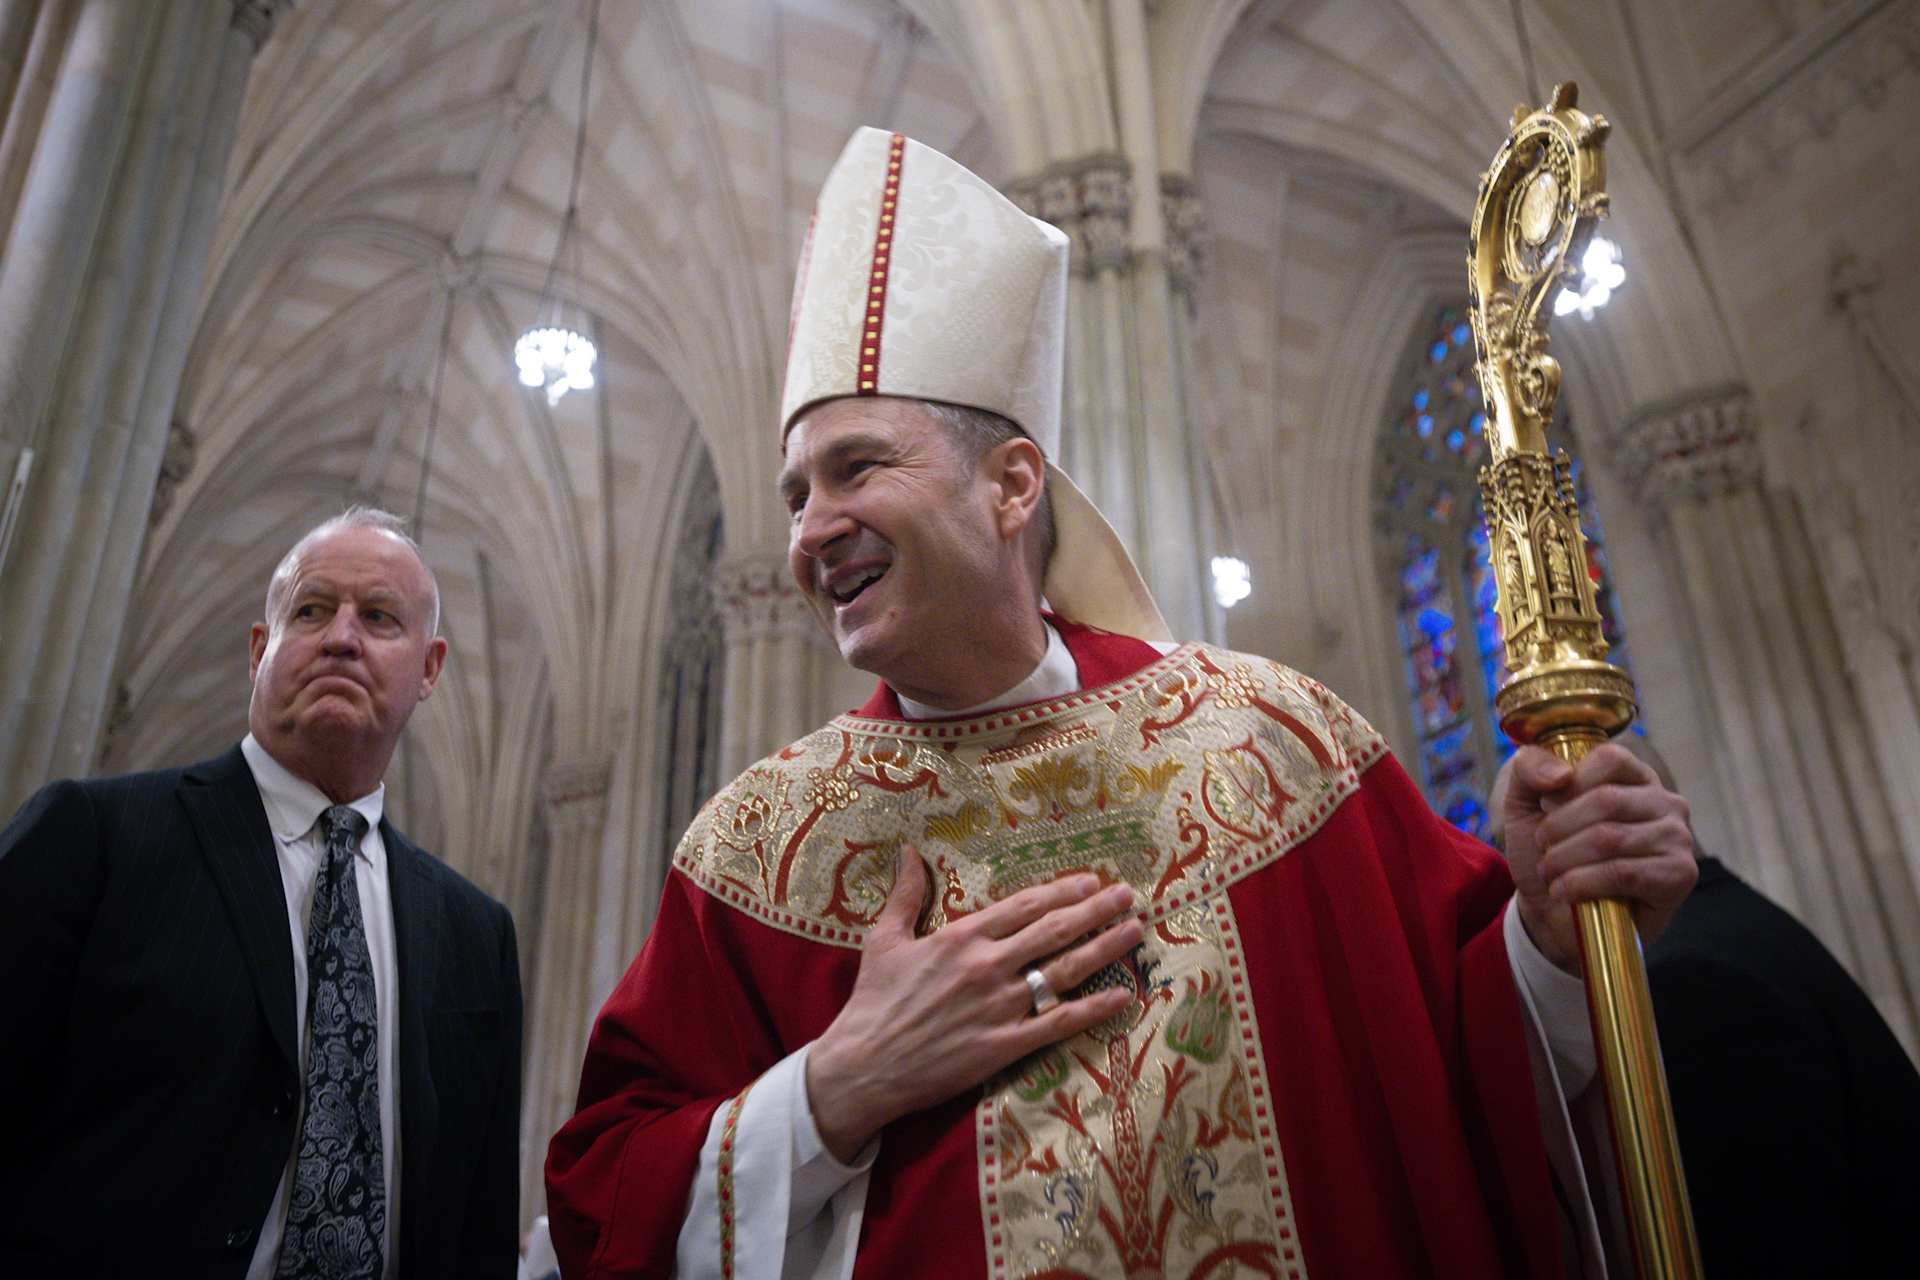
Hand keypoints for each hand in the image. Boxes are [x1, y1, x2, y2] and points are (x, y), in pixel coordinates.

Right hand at [806, 846, 1141, 1161]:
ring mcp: (1000, 1007)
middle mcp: (987, 967)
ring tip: (1135, 931)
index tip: (1092, 880)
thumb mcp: (883, 939)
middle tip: (1129, 895)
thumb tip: (908, 850)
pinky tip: (1122, 996)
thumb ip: (904, 894)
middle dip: (1096, 910)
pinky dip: (1093, 1010)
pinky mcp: (1005, 1046)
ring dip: (1104, 948)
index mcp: (961, 937)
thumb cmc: (873, 1001)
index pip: (1025, 906)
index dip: (1063, 891)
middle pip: (1054, 931)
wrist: (864, 1065)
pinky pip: (1058, 1024)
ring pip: (1064, 972)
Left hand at [1502, 743, 1696, 971]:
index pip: (1609, 759)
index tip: (1546, 808)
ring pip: (1611, 838)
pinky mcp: (1680, 874)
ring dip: (1565, 858)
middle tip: (1543, 847)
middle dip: (1559, 828)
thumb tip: (1562, 774)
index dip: (1567, 785)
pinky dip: (1582, 883)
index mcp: (1633, 775)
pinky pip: (1625, 872)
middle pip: (1607, 799)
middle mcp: (1664, 800)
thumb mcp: (1523, 801)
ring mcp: (1677, 837)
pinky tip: (1565, 891)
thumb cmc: (1546, 850)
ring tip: (1550, 871)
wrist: (1552, 912)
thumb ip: (1529, 767)